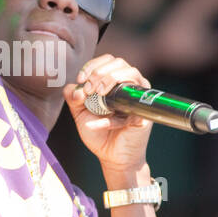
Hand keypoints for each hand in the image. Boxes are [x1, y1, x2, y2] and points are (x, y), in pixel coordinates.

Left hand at [62, 54, 152, 173]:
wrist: (111, 156)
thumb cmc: (98, 131)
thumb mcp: (80, 112)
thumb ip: (73, 97)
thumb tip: (74, 86)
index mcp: (115, 81)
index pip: (107, 60)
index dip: (92, 65)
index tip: (80, 79)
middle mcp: (130, 85)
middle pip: (119, 62)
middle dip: (99, 72)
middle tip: (88, 90)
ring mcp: (139, 97)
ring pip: (131, 73)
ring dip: (110, 80)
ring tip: (96, 95)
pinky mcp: (144, 113)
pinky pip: (129, 106)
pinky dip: (109, 117)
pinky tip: (95, 124)